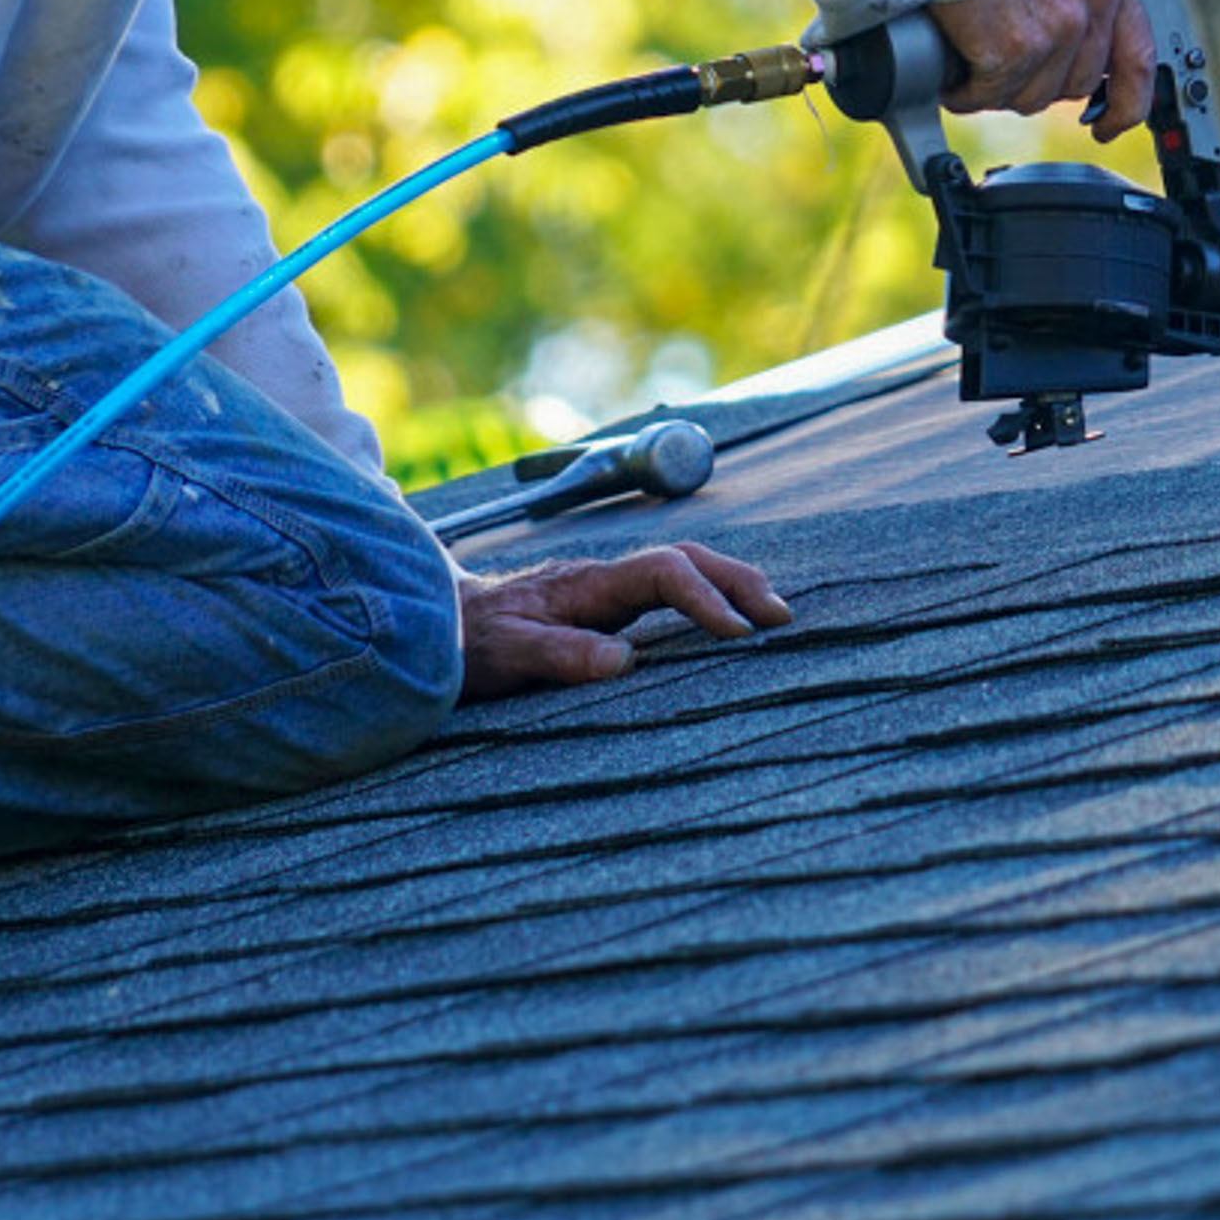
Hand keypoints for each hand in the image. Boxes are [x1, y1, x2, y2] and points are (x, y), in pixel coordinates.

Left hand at [457, 542, 791, 701]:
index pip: (660, 572)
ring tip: (773, 616)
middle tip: (780, 617)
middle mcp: (602, 578)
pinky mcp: (604, 604)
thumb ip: (559, 655)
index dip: (704, 596)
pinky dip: (707, 597)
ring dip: (729, 585)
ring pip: (681, 569)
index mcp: (585, 585)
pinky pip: (667, 591)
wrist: (438, 623)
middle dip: (736, 580)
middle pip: (684, 558)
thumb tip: (624, 661)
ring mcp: (605, 588)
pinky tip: (729, 622)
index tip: (737, 633)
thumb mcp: (506, 656)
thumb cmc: (469, 642)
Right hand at [931, 0, 1155, 142]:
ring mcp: (1057, 27)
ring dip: (997, 90)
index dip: (1126, 104)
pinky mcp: (1015, 49)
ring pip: (1032, 97)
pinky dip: (964, 92)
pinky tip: (952, 73)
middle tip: (1001, 69)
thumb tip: (1070, 58)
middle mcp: (1094, 0)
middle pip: (1075, 86)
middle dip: (1036, 86)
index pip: (1137, 58)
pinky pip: (989, 96)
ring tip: (970, 62)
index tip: (1108, 126)